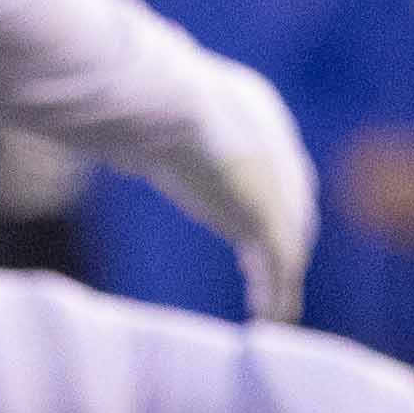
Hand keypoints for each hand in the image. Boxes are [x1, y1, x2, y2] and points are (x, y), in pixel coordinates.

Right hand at [153, 54, 320, 323]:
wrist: (167, 105)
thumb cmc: (141, 95)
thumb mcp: (147, 106)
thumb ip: (148, 124)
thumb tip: (120, 128)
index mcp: (252, 108)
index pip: (272, 158)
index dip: (270, 192)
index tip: (254, 217)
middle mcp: (276, 145)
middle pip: (294, 202)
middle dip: (284, 236)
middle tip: (272, 270)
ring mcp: (279, 185)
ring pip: (290, 241)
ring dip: (281, 275)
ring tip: (271, 307)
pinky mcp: (270, 220)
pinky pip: (281, 268)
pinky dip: (277, 293)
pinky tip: (269, 317)